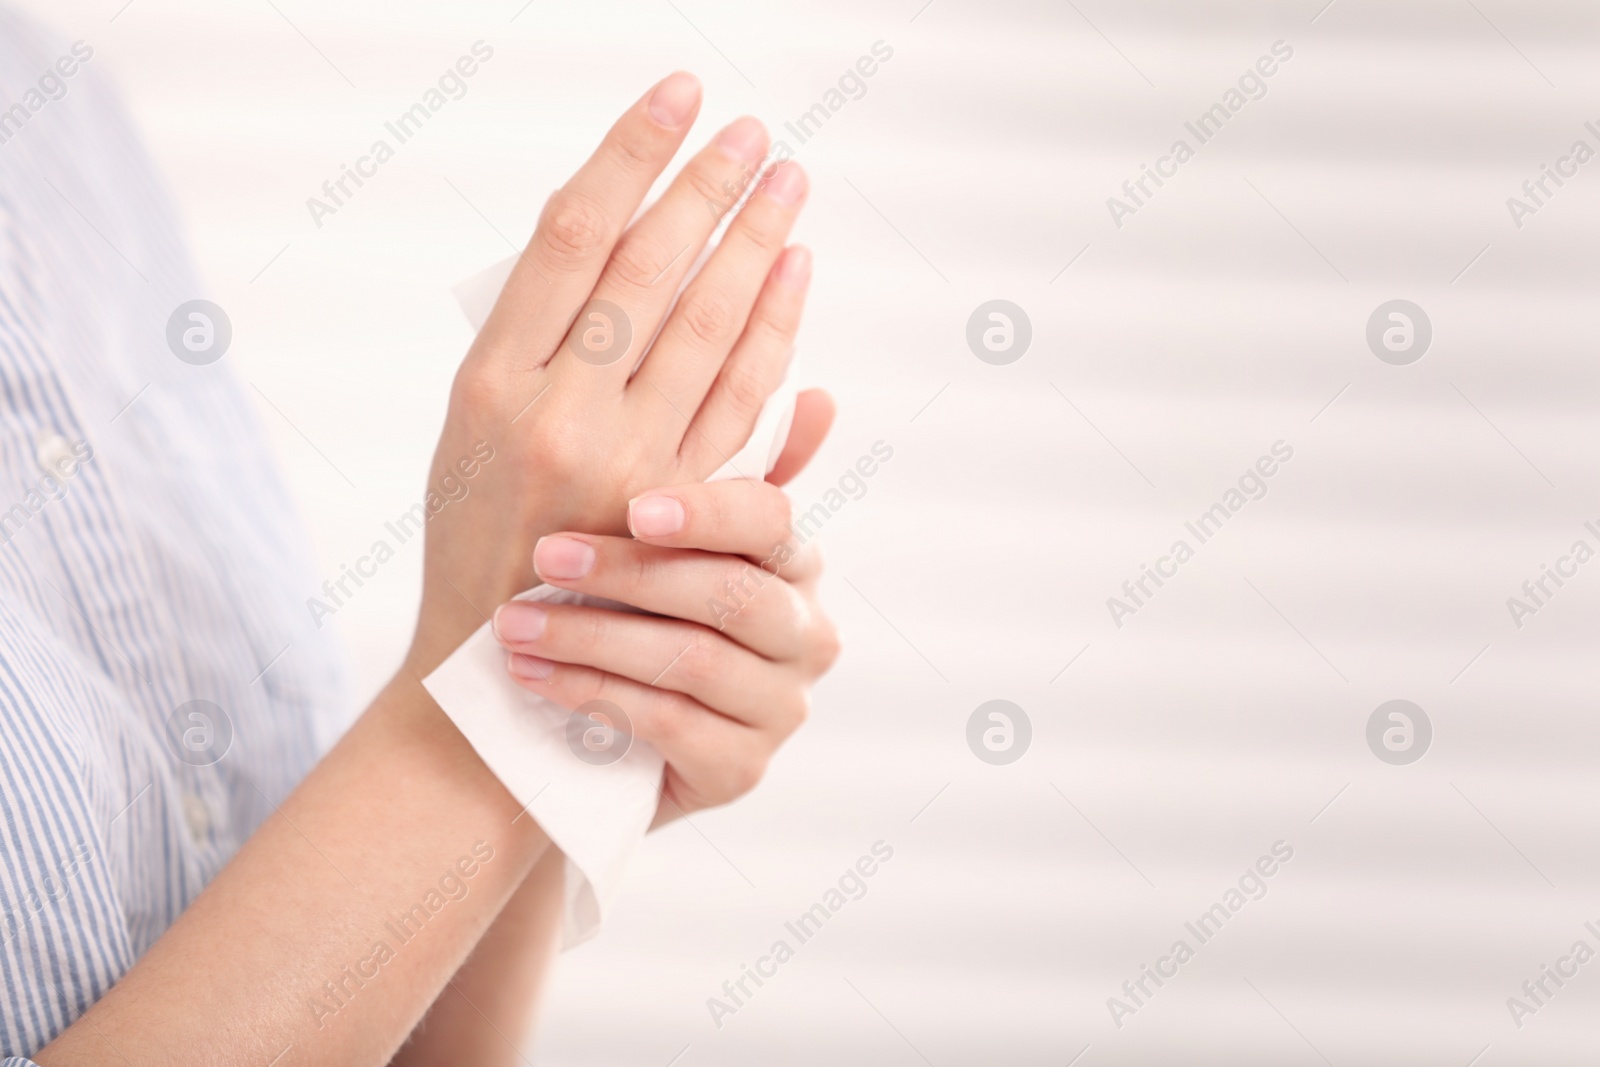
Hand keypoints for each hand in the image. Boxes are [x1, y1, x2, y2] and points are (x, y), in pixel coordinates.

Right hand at [404, 72, 811, 676]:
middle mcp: (559, 417)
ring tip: (785, 182)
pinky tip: (793, 275)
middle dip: (710, 188)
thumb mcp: (472, 427)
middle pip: (651, 270)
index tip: (676, 97)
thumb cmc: (479, 534)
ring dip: (755, 245)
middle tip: (754, 131)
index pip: (571, 236)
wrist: (494, 671)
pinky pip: (744, 402)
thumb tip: (621, 242)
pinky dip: (776, 332)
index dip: (630, 155)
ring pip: (708, 328)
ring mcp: (629, 467)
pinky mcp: (683, 511)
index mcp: (489, 382)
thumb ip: (539, 339)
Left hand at [488, 467, 838, 820]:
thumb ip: (695, 456)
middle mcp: (805, 631)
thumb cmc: (619, 611)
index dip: (708, 510)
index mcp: (793, 560)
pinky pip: (670, 726)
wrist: (579, 734)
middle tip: (543, 556)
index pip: (771, 518)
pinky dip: (594, 698)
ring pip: (695, 661)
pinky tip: (532, 677)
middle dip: (629, 574)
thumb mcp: (650, 536)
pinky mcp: (742, 770)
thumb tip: (782, 377)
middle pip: (733, 592)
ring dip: (593, 638)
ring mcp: (779, 706)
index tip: (635, 506)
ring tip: (512, 626)